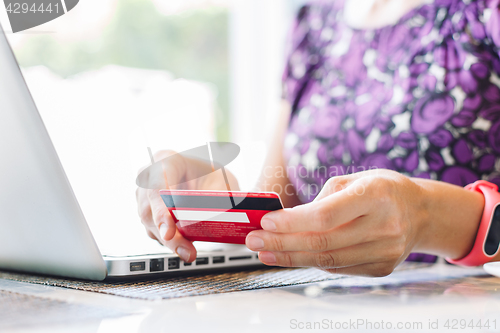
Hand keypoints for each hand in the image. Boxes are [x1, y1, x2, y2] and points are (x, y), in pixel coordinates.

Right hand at [136, 150, 238, 261]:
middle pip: (150, 208)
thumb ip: (218, 197)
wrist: (208, 177)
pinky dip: (169, 242)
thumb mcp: (221, 181)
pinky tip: (184, 248)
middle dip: (168, 234)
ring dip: (169, 241)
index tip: (169, 230)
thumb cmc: (212, 174)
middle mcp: (150, 176)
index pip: (157, 184)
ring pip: (150, 223)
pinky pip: (154, 230)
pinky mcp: (149, 213)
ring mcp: (145, 195)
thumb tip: (217, 218)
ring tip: (188, 252)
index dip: (161, 209)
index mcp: (166, 159)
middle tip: (184, 249)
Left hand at [245, 169, 427, 275]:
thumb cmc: (382, 189)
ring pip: (327, 261)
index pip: (325, 215)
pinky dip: (311, 262)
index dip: (292, 222)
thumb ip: (321, 199)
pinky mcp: (381, 267)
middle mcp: (384, 226)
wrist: (421, 212)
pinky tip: (291, 256)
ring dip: (290, 257)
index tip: (265, 222)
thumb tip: (286, 221)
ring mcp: (385, 251)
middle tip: (254, 241)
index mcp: (376, 195)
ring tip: (265, 252)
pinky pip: (338, 268)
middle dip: (281, 243)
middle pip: (322, 242)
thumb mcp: (354, 179)